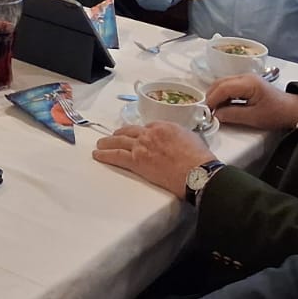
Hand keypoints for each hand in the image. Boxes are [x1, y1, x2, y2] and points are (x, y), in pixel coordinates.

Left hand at [92, 122, 210, 196]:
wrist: (197, 172)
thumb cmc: (199, 158)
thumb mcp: (191, 137)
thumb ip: (178, 135)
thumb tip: (176, 140)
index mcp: (164, 126)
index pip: (146, 127)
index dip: (141, 132)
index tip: (138, 136)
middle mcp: (150, 133)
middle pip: (129, 131)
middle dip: (120, 134)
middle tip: (114, 136)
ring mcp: (141, 146)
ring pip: (119, 141)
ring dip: (107, 142)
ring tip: (100, 144)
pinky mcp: (137, 161)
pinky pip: (116, 156)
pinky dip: (105, 155)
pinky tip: (97, 155)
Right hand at [205, 73, 297, 129]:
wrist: (292, 110)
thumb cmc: (276, 113)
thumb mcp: (254, 117)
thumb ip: (232, 115)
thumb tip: (216, 115)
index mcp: (248, 83)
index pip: (223, 87)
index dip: (212, 99)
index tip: (206, 111)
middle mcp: (245, 77)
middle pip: (220, 82)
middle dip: (211, 96)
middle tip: (207, 111)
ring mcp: (245, 79)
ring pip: (223, 83)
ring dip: (216, 95)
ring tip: (214, 109)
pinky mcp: (246, 83)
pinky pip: (229, 86)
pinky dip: (222, 95)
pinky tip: (223, 106)